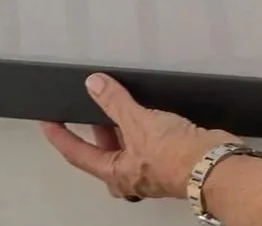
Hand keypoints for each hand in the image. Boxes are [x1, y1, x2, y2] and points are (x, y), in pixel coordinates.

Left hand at [43, 73, 226, 203]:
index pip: (78, 154)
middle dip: (95, 128)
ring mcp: (149, 169)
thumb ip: (114, 102)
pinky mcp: (168, 158)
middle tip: (87, 105)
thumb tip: (93, 85)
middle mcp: (130, 176)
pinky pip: (146, 140)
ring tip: (117, 100)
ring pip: (126, 145)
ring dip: (120, 124)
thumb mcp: (137, 122)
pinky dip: (141, 123)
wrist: (213, 163)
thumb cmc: (174, 156)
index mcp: (115, 174)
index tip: (48, 122)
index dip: (61, 136)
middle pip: (103, 152)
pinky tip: (147, 109)